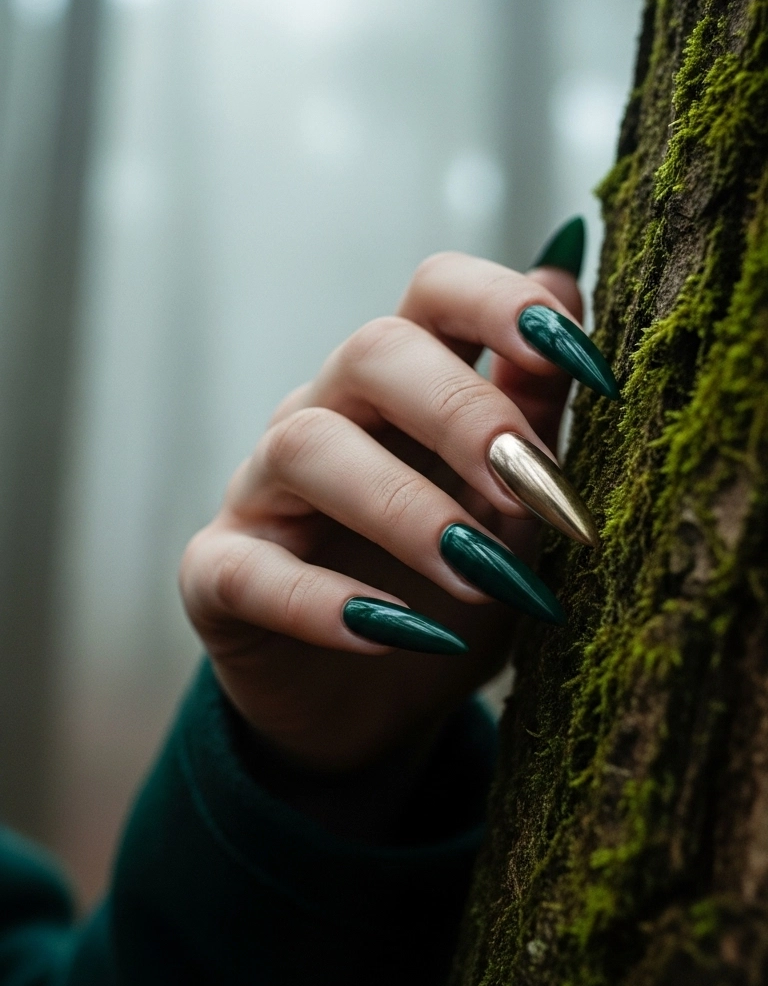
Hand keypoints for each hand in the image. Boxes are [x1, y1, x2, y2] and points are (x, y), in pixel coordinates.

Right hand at [180, 251, 586, 770]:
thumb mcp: (511, 505)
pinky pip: (252, 569)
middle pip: (374, 350)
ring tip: (480, 578)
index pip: (437, 290)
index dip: (507, 304)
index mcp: (406, 383)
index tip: (594, 367)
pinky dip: (325, 603)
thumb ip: (535, 406)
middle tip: (538, 491)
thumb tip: (567, 274)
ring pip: (307, 446)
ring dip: (405, 508)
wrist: (372, 711)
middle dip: (466, 413)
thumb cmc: (449, 590)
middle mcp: (328, 414)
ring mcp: (263, 490)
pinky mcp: (219, 574)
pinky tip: (402, 636)